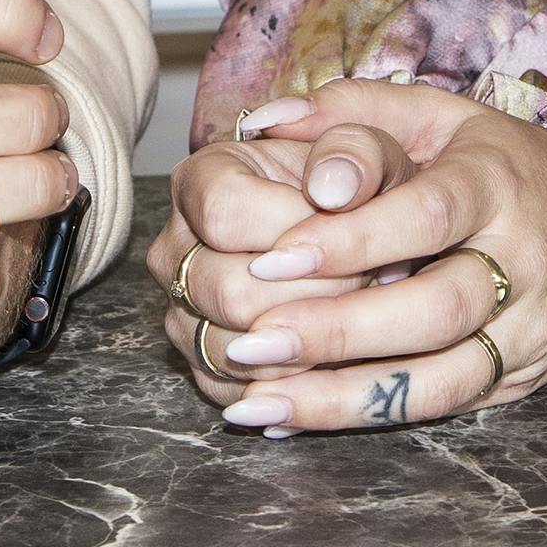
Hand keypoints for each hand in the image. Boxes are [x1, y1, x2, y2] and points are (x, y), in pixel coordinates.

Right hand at [141, 115, 374, 392]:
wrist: (352, 236)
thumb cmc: (355, 192)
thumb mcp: (369, 155)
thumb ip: (355, 157)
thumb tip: (331, 191)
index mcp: (201, 181)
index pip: (225, 214)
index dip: (293, 231)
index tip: (349, 228)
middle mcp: (176, 249)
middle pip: (227, 291)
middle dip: (314, 294)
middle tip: (370, 281)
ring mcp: (181, 312)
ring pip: (230, 350)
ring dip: (307, 343)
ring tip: (355, 313)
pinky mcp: (202, 365)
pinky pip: (236, 391)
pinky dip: (292, 383)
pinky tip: (333, 352)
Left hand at [160, 79, 546, 434]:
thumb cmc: (502, 165)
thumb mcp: (441, 115)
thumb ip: (353, 111)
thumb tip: (265, 120)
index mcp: (496, 184)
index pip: (428, 214)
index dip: (351, 239)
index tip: (271, 256)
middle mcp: (522, 261)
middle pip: (436, 310)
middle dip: (338, 331)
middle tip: (249, 340)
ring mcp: (528, 331)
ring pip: (441, 381)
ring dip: (343, 399)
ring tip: (258, 400)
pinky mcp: (521, 380)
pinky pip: (443, 409)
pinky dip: (367, 419)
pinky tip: (295, 419)